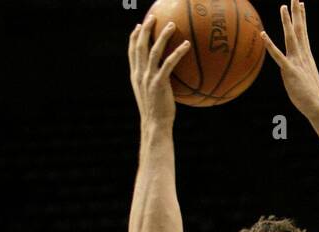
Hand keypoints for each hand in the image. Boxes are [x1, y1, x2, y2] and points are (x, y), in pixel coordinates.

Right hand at [128, 13, 190, 127]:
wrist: (155, 126)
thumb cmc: (156, 114)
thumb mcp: (150, 96)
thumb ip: (153, 83)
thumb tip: (164, 77)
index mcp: (135, 77)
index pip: (132, 53)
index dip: (134, 38)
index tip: (138, 26)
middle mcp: (139, 75)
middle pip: (140, 46)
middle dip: (146, 29)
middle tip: (153, 17)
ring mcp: (148, 78)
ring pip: (154, 50)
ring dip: (163, 35)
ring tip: (172, 25)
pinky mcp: (159, 83)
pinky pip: (169, 63)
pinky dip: (177, 52)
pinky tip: (186, 45)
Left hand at [261, 1, 318, 119]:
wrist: (318, 106)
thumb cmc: (312, 99)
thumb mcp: (306, 82)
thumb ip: (300, 75)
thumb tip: (298, 76)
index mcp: (306, 57)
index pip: (303, 33)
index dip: (302, 18)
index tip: (301, 4)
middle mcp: (302, 55)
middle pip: (299, 30)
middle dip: (297, 13)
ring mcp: (296, 62)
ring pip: (291, 37)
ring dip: (286, 21)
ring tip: (283, 6)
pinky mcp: (289, 71)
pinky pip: (278, 56)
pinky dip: (270, 45)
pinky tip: (263, 35)